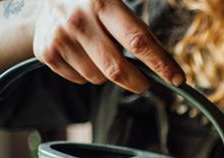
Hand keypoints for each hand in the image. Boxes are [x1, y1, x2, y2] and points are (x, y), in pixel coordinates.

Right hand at [32, 0, 184, 92]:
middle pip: (117, 68)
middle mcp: (78, 19)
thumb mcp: (116, 2)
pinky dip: (88, 74)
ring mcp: (59, 36)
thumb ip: (138, 28)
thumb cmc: (93, 1)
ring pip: (98, 78)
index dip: (161, 64)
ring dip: (109, 74)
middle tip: (145, 82)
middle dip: (138, 82)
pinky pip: (80, 80)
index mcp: (102, 1)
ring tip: (105, 55)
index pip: (139, 41)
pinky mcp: (46, 52)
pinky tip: (86, 55)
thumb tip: (165, 63)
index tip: (177, 79)